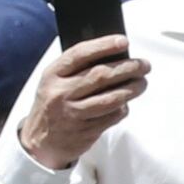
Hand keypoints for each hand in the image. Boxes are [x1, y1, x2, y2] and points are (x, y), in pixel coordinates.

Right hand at [18, 36, 148, 171]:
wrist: (39, 142)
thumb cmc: (52, 105)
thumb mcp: (54, 82)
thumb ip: (77, 69)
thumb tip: (114, 56)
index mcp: (52, 76)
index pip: (80, 54)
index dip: (104, 45)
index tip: (123, 41)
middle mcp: (61, 93)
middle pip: (101, 76)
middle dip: (128, 68)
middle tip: (143, 65)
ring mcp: (73, 114)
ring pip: (110, 98)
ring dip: (132, 89)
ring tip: (142, 83)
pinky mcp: (85, 132)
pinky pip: (112, 116)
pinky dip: (123, 108)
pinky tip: (125, 103)